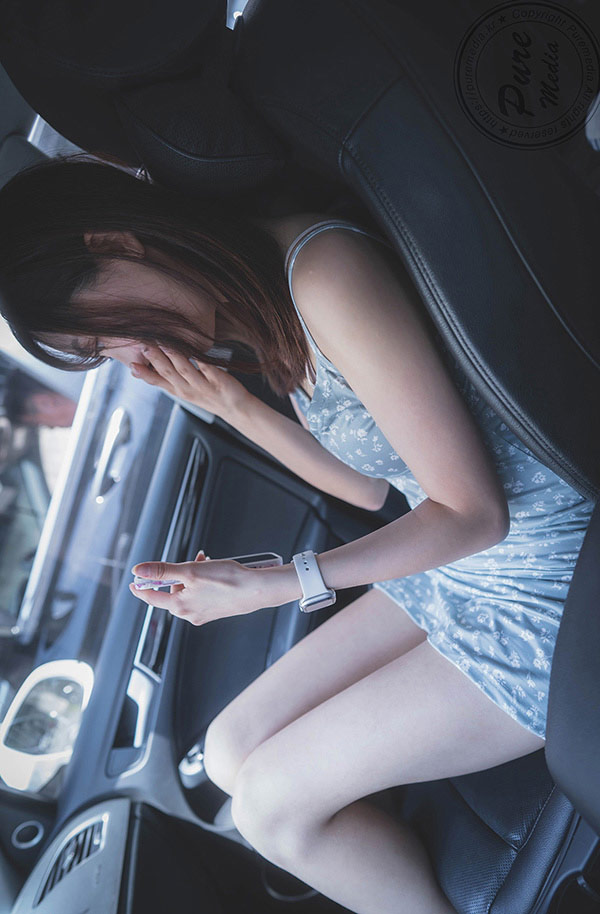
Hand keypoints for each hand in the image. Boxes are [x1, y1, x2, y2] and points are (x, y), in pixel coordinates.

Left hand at [129, 549, 267, 624]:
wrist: (256, 590)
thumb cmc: (227, 581)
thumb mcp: (190, 570)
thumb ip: (163, 570)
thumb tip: (139, 570)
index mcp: (180, 606)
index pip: (152, 597)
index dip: (141, 587)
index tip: (134, 582)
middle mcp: (189, 614)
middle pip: (172, 591)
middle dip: (178, 574)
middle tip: (190, 561)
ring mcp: (202, 613)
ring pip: (188, 591)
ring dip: (192, 575)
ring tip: (206, 563)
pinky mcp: (214, 610)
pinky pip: (200, 595)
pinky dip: (202, 582)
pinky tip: (213, 571)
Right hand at [130, 345, 251, 421]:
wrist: (234, 407)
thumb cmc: (207, 395)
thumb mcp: (182, 389)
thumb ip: (165, 378)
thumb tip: (142, 367)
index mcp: (177, 390)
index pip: (156, 381)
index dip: (143, 374)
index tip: (131, 363)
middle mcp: (187, 389)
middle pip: (168, 373)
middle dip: (155, 360)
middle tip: (144, 345)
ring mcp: (202, 386)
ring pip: (185, 370)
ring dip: (174, 357)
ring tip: (164, 344)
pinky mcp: (218, 380)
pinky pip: (208, 368)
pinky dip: (201, 360)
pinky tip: (194, 350)